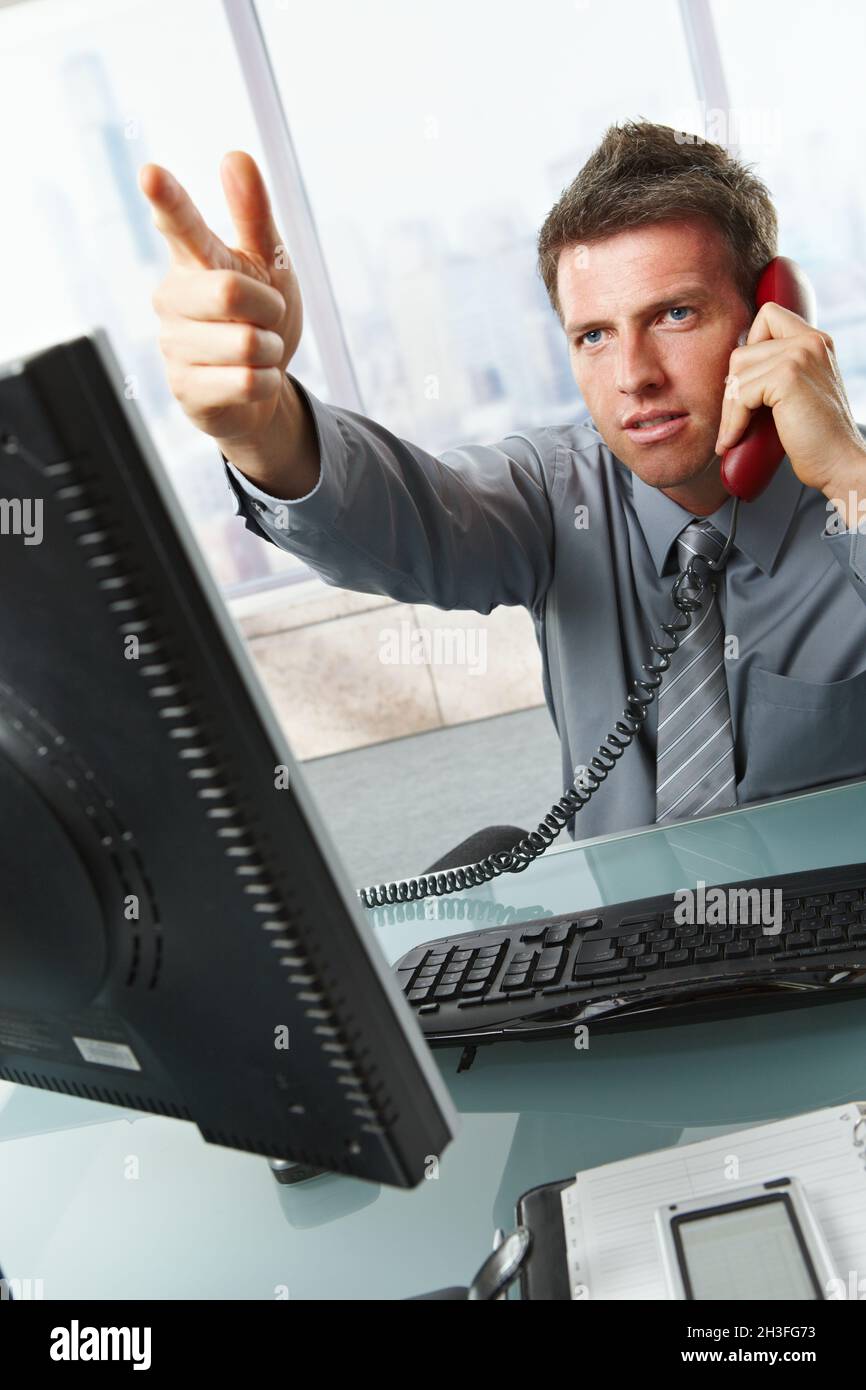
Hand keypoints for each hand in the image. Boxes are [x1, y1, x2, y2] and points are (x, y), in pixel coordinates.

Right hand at [138, 151, 301, 443]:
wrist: (257, 392)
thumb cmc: (260, 317)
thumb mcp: (268, 264)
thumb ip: (253, 215)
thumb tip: (235, 155)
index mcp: (192, 259)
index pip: (179, 224)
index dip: (168, 200)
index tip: (151, 174)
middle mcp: (172, 297)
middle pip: (231, 292)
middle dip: (269, 309)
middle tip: (267, 318)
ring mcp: (173, 344)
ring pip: (246, 343)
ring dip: (271, 350)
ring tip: (256, 352)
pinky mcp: (185, 388)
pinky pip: (248, 380)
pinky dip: (266, 381)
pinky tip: (251, 380)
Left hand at [715, 301, 865, 500]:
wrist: (839, 462)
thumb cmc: (817, 437)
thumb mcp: (799, 392)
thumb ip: (777, 370)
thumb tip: (733, 371)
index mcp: (815, 342)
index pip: (768, 316)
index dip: (748, 347)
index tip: (747, 384)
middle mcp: (810, 342)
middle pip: (743, 351)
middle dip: (732, 390)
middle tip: (732, 420)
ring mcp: (799, 355)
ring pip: (737, 373)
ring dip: (729, 409)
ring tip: (732, 434)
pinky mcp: (787, 377)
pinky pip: (741, 394)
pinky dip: (732, 421)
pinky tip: (733, 439)